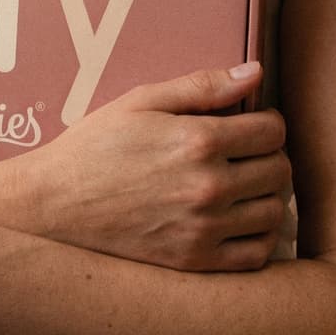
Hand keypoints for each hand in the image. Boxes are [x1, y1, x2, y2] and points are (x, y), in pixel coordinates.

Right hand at [18, 63, 290, 271]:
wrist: (56, 203)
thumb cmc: (97, 145)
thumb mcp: (143, 100)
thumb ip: (202, 86)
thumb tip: (253, 73)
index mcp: (198, 140)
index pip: (272, 131)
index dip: (267, 121)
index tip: (253, 122)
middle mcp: (209, 187)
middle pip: (279, 170)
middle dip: (270, 154)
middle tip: (247, 151)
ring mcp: (204, 229)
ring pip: (274, 212)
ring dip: (267, 194)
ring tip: (243, 182)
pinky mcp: (195, 261)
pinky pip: (256, 255)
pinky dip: (259, 236)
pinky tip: (239, 218)